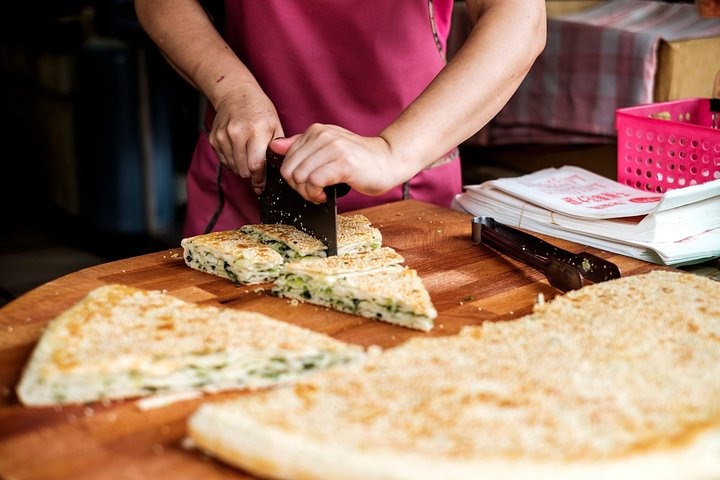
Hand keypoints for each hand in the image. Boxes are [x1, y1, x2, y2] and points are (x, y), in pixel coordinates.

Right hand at [208, 83, 282, 193]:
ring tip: (248, 157)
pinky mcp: (214, 138)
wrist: (236, 94)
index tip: (261, 186)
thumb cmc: (260, 111)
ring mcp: (223, 136)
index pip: (256, 165)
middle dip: (251, 175)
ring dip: (241, 168)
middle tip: (257, 170)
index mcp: (257, 131)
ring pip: (233, 167)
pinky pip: (224, 161)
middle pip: (243, 170)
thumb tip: (281, 171)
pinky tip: (238, 151)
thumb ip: (278, 149)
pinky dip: (232, 161)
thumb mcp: (275, 126)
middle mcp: (237, 133)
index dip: (259, 180)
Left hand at [271, 124, 403, 202]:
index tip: (308, 184)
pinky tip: (326, 196)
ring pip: (300, 177)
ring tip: (321, 194)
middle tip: (314, 192)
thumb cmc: (359, 159)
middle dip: (298, 188)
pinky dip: (316, 194)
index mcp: (316, 131)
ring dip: (307, 193)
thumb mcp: (328, 148)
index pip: (286, 159)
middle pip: (289, 170)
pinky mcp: (343, 163)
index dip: (293, 178)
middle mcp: (322, 136)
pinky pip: (314, 182)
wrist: (389, 161)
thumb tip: (275, 146)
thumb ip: (301, 146)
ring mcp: (333, 148)